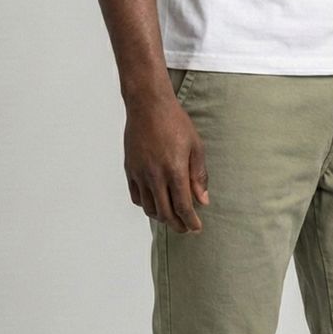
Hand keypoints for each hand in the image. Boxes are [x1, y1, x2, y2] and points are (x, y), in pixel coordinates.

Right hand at [123, 92, 209, 233]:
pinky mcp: (130, 169)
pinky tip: (155, 202)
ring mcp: (140, 174)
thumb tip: (203, 200)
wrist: (148, 105)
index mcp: (174, 170)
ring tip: (171, 216)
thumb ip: (199, 175)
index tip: (197, 228)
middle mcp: (155, 175)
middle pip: (165, 213)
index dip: (191, 222)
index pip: (183, 206)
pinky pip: (136, 197)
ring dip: (161, 217)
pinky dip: (146, 205)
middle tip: (186, 228)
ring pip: (149, 208)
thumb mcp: (195, 146)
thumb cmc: (175, 122)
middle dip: (178, 225)